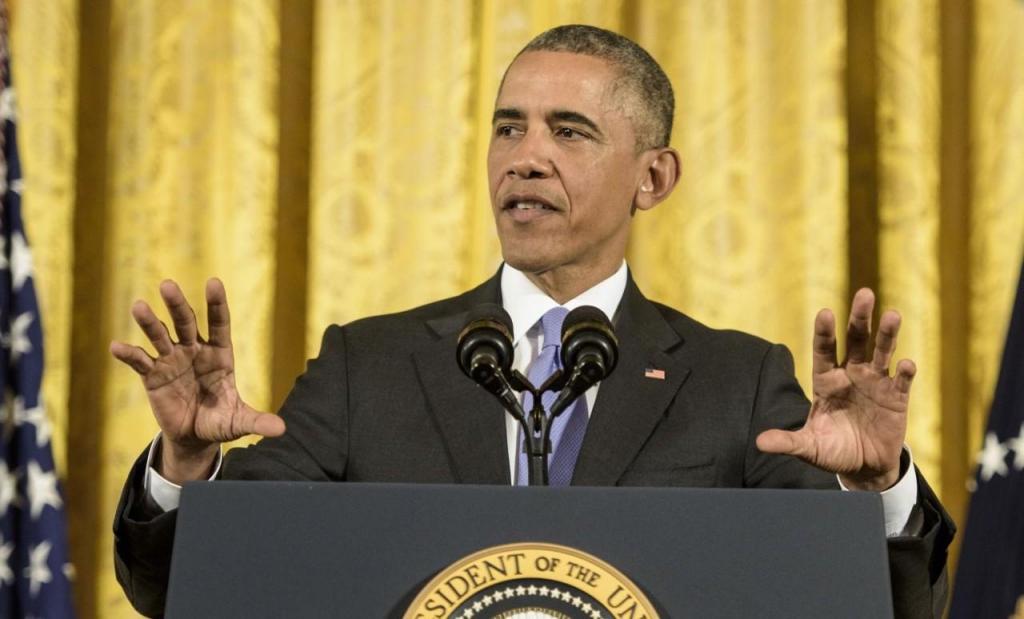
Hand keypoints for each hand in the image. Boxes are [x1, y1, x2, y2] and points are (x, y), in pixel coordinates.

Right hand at [109, 279, 284, 483]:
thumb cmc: (220, 421)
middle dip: (177, 305)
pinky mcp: (153, 375)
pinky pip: (140, 361)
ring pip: (160, 335)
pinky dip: (129, 354)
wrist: (194, 436)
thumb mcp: (238, 422)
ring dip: (150, 322)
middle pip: (186, 322)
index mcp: (220, 355)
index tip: (213, 282)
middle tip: (167, 286)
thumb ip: (257, 421)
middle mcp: (195, 351)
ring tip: (139, 307)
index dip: (217, 304)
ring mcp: (172, 360)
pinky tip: (117, 347)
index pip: (220, 324)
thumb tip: (281, 429)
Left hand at [756, 288, 913, 490]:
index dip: (825, 332)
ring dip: (887, 334)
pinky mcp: (896, 398)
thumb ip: (788, 441)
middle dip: (859, 318)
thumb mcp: (809, 447)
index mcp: (826, 380)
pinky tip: (905, 364)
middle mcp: (851, 374)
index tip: (825, 313)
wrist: (863, 467)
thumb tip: (760, 443)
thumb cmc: (832, 450)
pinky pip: (901, 381)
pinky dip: (904, 372)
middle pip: (856, 340)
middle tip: (864, 294)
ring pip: (881, 352)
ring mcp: (875, 383)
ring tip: (892, 315)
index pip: (824, 350)